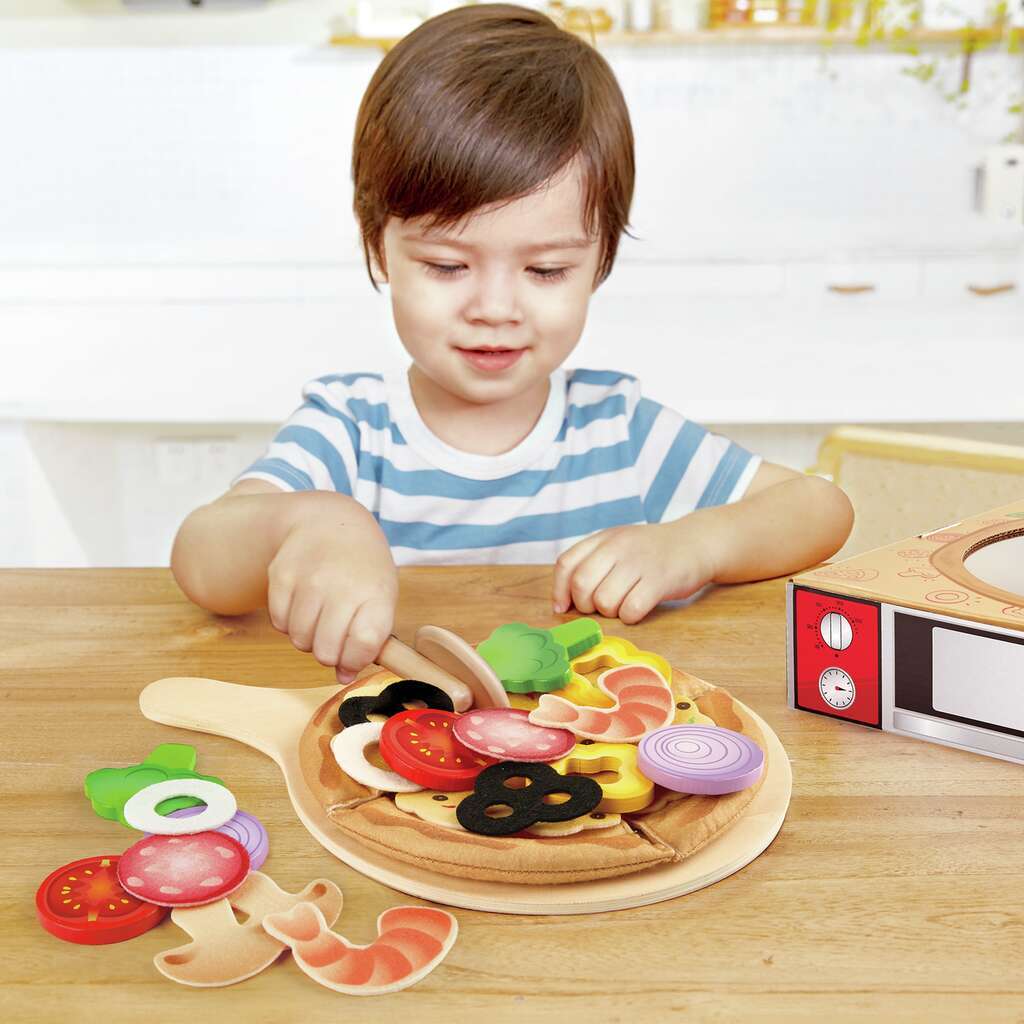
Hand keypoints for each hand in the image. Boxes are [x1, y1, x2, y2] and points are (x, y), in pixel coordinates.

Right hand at [266, 517, 398, 684]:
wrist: (329, 523)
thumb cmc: (361, 570)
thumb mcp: (380, 597)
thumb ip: (368, 640)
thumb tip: (343, 677)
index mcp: (376, 593)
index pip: (363, 646)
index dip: (355, 660)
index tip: (354, 655)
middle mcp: (342, 586)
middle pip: (325, 651)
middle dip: (329, 653)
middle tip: (334, 634)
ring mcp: (310, 580)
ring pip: (300, 640)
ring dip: (308, 637)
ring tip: (320, 614)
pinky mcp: (281, 575)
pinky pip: (279, 623)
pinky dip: (289, 621)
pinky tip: (302, 602)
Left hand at [551, 520, 718, 624]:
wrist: (696, 543)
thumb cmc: (650, 552)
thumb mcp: (618, 544)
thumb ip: (590, 563)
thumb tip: (561, 602)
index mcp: (604, 538)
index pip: (566, 564)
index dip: (559, 591)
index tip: (563, 607)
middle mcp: (618, 546)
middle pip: (582, 585)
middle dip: (586, 605)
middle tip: (601, 606)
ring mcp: (639, 562)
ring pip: (604, 602)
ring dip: (610, 612)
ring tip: (623, 603)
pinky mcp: (660, 581)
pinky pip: (631, 610)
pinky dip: (630, 617)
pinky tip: (638, 608)